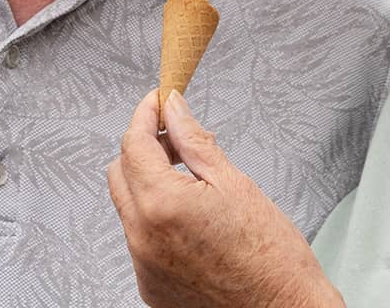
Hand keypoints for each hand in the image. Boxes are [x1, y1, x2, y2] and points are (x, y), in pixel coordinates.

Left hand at [108, 90, 344, 307]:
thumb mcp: (233, 181)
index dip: (145, 115)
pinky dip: (157, 217)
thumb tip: (173, 109)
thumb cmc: (270, 254)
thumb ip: (193, 140)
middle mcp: (143, 239)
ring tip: (192, 179)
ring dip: (149, 182)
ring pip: (129, 205)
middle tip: (176, 137)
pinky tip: (192, 215)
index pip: (133, 144)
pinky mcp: (152, 287)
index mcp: (162, 206)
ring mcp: (144, 267)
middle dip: (143, 147)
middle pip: (120, 172)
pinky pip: (140, 238)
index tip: (159, 101)